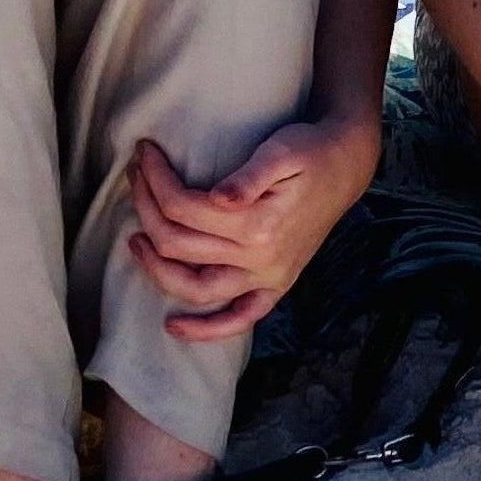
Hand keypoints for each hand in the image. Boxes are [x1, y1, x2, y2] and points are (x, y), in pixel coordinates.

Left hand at [123, 117, 379, 340]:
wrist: (345, 166)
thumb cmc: (309, 150)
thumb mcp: (283, 150)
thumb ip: (251, 175)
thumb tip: (220, 198)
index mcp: (259, 223)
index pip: (183, 207)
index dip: (155, 179)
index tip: (143, 152)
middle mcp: (261, 259)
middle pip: (178, 242)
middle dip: (146, 206)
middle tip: (135, 177)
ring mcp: (268, 278)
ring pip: (193, 287)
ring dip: (155, 267)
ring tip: (136, 240)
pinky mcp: (275, 287)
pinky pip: (238, 320)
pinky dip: (206, 330)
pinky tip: (174, 327)